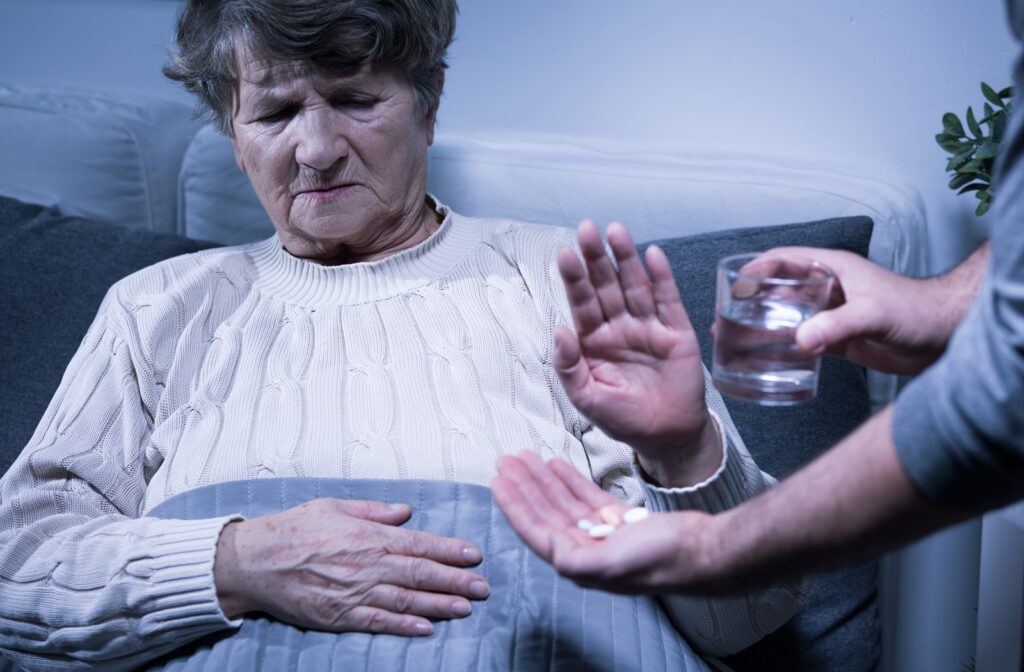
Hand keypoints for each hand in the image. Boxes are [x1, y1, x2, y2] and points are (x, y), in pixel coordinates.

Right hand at [214, 498, 489, 635]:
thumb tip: (406, 511)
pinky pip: (377, 622)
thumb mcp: (336, 506)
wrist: (254, 560)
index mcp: (369, 536)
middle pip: (420, 574)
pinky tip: (426, 628)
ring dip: (439, 605)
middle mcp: (367, 565)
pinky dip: (404, 626)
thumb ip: (374, 511)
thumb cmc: (295, 529)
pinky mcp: (339, 615)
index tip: (475, 555)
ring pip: (405, 600)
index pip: (419, 544)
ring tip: (465, 608)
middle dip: (455, 581)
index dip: (450, 551)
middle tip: (483, 587)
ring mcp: (354, 593)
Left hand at [492, 452, 720, 594]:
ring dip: (543, 479)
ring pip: (563, 502)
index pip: (536, 531)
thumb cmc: (664, 560)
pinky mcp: (620, 521)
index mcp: (580, 563)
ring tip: (525, 457)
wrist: (704, 551)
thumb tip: (548, 545)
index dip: (515, 506)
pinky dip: (571, 480)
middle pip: (545, 512)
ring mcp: (603, 534)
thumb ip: (576, 559)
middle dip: (525, 486)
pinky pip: (586, 497)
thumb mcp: (614, 563)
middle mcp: (587, 549)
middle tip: (507, 461)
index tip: (499, 481)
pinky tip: (557, 464)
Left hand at [557, 220, 718, 484]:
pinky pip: (668, 300)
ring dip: (626, 258)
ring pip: (634, 285)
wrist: (666, 437)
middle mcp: (619, 327)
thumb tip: (559, 329)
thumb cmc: (622, 418)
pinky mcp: (676, 331)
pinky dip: (661, 277)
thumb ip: (569, 366)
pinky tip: (652, 254)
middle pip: (605, 285)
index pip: (581, 302)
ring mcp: (648, 326)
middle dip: (596, 258)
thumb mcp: (586, 398)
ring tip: (616, 231)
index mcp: (593, 340)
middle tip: (587, 229)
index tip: (565, 253)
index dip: (574, 278)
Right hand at [749, 247, 978, 374]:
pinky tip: (770, 359)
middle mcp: (828, 288)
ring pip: (788, 316)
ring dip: (764, 326)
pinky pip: (803, 340)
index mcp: (832, 268)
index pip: (783, 260)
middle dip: (751, 302)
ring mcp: (832, 313)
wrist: (945, 335)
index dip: (756, 269)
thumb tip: (803, 340)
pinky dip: (784, 347)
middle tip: (726, 319)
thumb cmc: (918, 310)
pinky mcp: (839, 337)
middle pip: (779, 290)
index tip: (734, 284)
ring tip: (737, 341)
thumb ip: (838, 326)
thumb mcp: (874, 314)